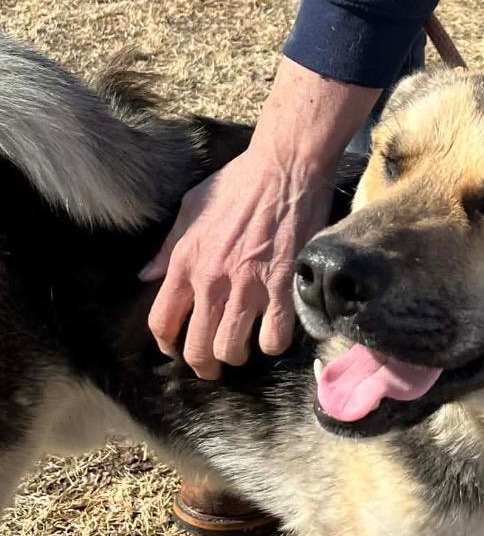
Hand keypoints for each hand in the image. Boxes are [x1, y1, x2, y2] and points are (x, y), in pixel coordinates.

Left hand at [141, 56, 380, 378]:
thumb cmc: (240, 183)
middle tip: (215, 364)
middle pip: (198, 348)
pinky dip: (275, 343)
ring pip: (234, 350)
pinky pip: (274, 339)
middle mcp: (212, 281)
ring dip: (239, 355)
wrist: (285, 170)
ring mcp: (248, 288)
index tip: (178, 350)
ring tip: (247, 347)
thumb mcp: (192, 208)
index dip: (169, 346)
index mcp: (186, 262)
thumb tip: (145, 275)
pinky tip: (276, 331)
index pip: (162, 322)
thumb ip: (168, 248)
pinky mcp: (283, 290)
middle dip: (205, 365)